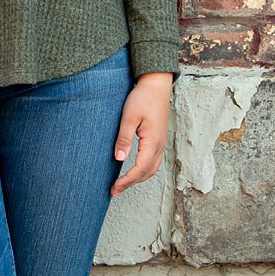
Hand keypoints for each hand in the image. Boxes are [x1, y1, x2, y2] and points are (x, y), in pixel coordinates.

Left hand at [109, 73, 171, 195]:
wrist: (156, 85)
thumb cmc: (142, 98)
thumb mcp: (129, 116)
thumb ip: (124, 138)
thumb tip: (119, 159)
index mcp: (153, 142)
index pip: (140, 169)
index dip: (127, 181)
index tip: (114, 188)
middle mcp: (159, 146)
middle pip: (147, 173)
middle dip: (131, 183)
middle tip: (114, 190)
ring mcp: (161, 143)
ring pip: (151, 169)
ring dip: (137, 178)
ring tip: (122, 184)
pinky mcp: (158, 139)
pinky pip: (153, 162)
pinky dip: (143, 170)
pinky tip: (133, 170)